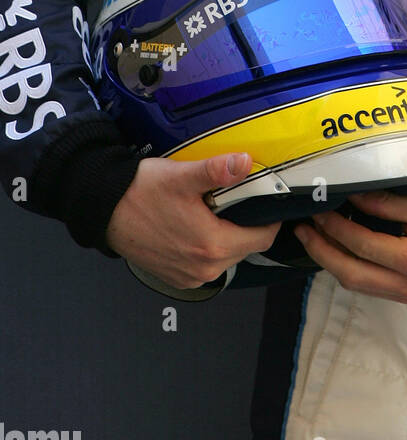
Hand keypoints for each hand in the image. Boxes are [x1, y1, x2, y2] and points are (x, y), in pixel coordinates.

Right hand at [105, 152, 280, 290]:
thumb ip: (217, 170)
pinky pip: (206, 265)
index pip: (263, 238)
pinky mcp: (176, 277)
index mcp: (212, 246)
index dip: (269, 218)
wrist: (104, 210)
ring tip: (213, 210)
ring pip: (227, 257)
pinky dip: (208, 248)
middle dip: (246, 224)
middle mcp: (203, 269)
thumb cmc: (140, 193)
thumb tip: (244, 162)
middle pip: (246, 247)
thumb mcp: (182, 176)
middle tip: (234, 200)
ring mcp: (189, 277)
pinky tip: (196, 225)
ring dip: (227, 236)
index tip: (264, 201)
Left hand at [294, 190, 406, 303]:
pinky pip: (365, 284)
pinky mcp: (401, 294)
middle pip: (350, 273)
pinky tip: (335, 247)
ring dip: (329, 260)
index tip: (321, 207)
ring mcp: (403, 295)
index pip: (363, 245)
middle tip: (302, 227)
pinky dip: (345, 266)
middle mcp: (406, 285)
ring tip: (311, 235)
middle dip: (321, 250)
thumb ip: (390, 203)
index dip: (337, 227)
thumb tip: (353, 196)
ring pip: (354, 283)